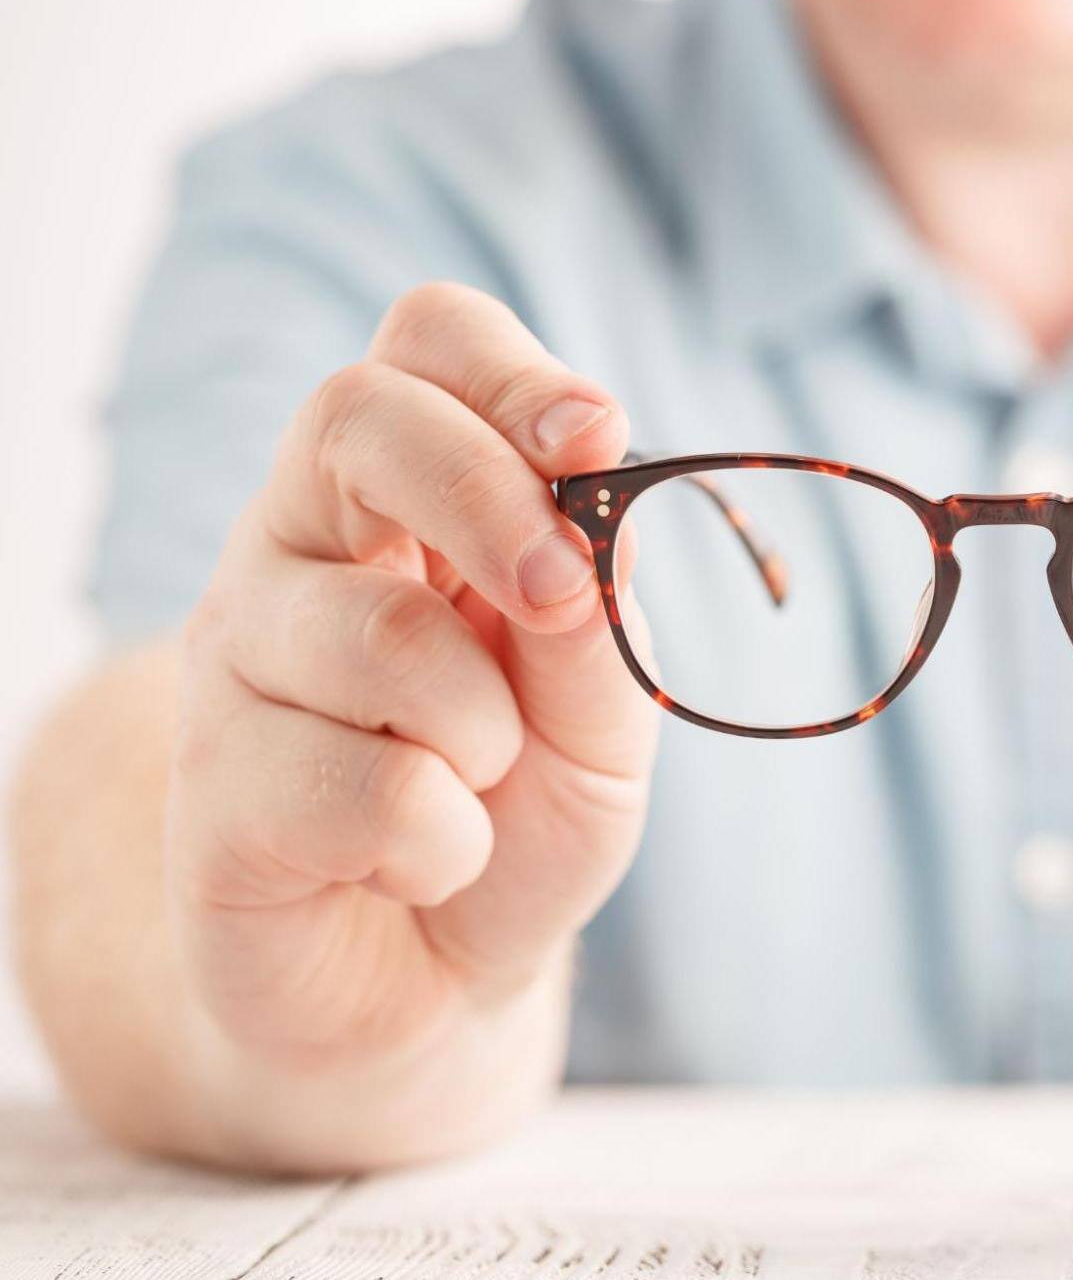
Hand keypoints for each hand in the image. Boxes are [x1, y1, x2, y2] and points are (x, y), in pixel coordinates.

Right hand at [169, 282, 656, 1070]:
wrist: (437, 983)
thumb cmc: (521, 815)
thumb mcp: (604, 720)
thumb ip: (601, 623)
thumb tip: (594, 525)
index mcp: (404, 502)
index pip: (424, 347)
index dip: (511, 371)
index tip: (595, 437)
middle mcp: (300, 549)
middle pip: (354, 418)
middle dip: (491, 497)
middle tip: (562, 597)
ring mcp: (237, 660)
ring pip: (379, 633)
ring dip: (488, 736)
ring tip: (477, 789)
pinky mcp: (209, 790)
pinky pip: (366, 787)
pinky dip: (445, 845)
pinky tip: (417, 867)